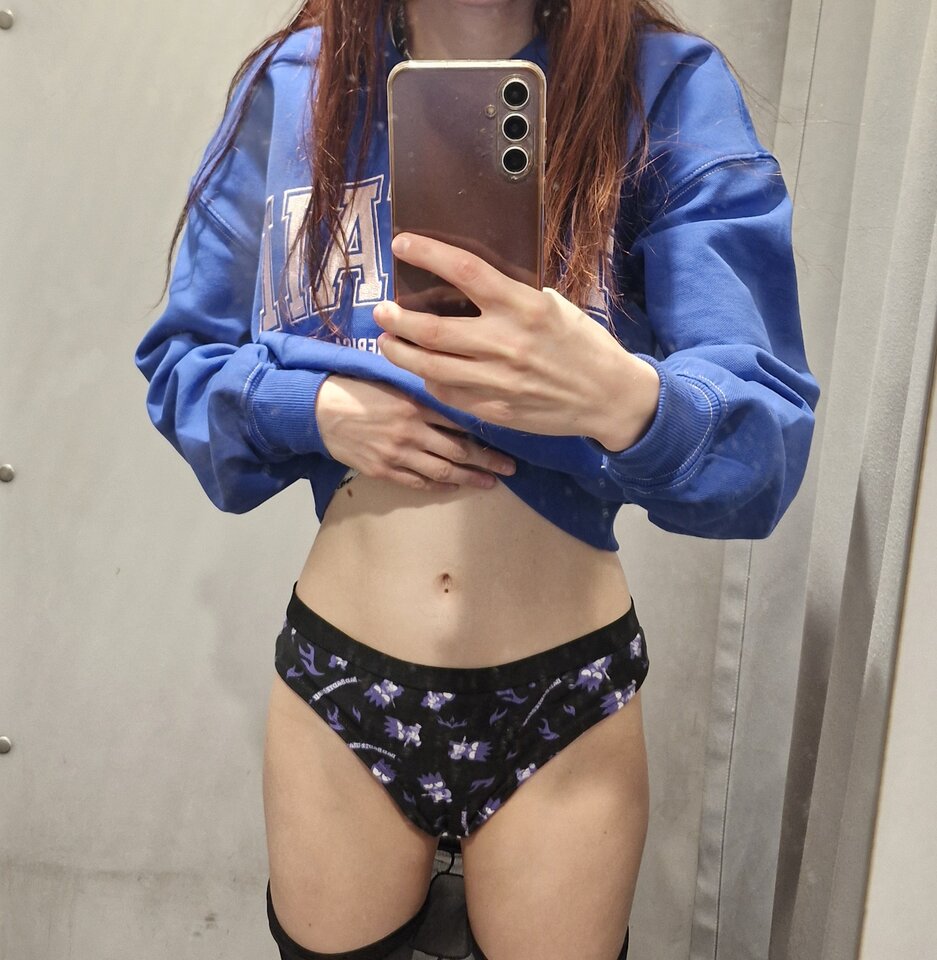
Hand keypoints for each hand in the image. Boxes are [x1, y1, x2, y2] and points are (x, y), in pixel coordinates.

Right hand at [315, 375, 516, 491]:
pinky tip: (454, 486)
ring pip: (442, 470)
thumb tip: (458, 397)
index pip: (460, 421)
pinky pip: (418, 482)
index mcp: (415, 405)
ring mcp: (397, 455)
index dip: (485, 432)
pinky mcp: (383, 470)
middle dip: (488, 460)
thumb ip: (424, 392)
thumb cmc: (358, 389)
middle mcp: (411, 432)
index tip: (507, 437)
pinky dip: (439, 485)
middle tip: (511, 468)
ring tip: (491, 483)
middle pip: (458, 450)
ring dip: (469, 478)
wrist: (320, 410)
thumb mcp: (394, 381)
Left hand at [374, 232, 658, 447]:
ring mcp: (498, 381)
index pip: (464, 271)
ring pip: (430, 368)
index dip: (427, 254)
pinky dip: (431, 381)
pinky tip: (425, 372)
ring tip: (387, 342)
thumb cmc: (582, 344)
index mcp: (523, 307)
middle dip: (397, 319)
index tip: (402, 243)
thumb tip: (466, 284)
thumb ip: (511, 297)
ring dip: (400, 354)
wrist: (608, 396)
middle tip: (381, 312)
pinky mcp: (495, 409)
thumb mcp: (553, 307)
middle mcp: (506, 343)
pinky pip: (449, 394)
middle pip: (432, 330)